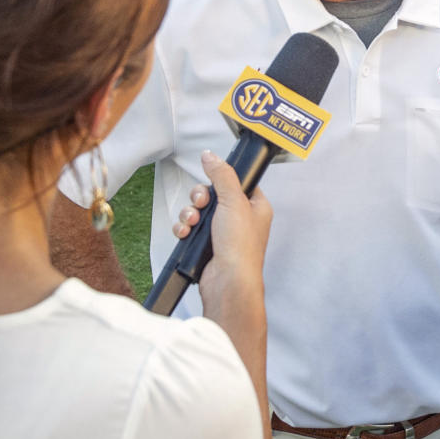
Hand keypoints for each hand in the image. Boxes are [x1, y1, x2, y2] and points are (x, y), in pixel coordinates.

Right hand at [177, 151, 271, 312]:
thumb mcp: (233, 201)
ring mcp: (223, 233)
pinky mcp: (207, 245)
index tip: (212, 182)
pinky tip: (186, 233)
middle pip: (212, 195)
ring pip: (198, 211)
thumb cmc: (241, 248)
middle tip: (201, 204)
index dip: (221, 181)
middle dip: (199, 199)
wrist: (228, 282)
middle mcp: (240, 219)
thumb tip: (211, 156)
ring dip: (189, 214)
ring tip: (193, 222)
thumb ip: (222, 175)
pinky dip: (184, 229)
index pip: (236, 183)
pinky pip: (190, 229)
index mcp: (255, 207)